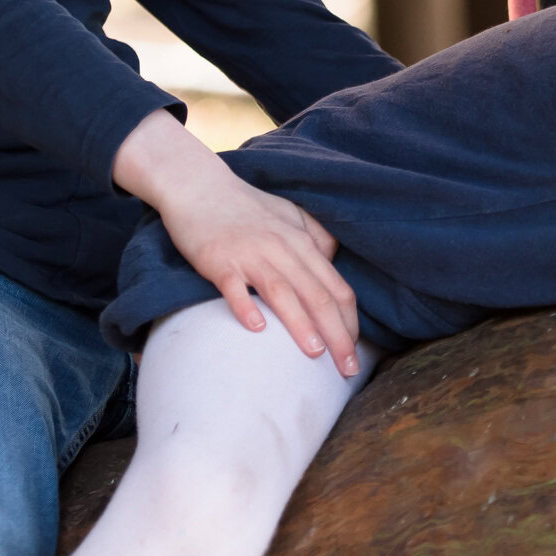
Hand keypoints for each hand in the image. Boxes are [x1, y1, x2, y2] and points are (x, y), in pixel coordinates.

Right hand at [113, 111, 361, 372]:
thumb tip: (333, 267)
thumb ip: (315, 239)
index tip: (356, 353)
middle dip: (337, 335)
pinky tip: (256, 329)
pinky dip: (246, 307)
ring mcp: (250, 254)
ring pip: (282, 292)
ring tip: (316, 355)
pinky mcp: (219, 260)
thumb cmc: (246, 206)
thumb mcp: (290, 216)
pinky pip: (234, 287)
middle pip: (317, 295)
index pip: (337, 287)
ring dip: (301, 324)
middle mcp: (282, 248)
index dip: (350, 322)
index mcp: (302, 242)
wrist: (198, 186)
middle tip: (348, 369)